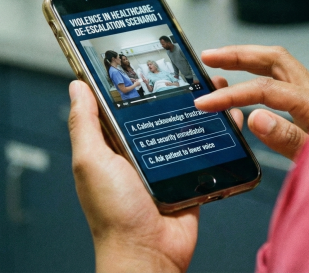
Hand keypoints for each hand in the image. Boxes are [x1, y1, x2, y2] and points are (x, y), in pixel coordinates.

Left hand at [68, 79, 243, 271]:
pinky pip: (208, 151)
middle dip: (176, 90)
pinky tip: (232, 118)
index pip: (121, 104)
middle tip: (192, 66)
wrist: (149, 254)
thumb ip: (85, 124)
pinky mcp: (191, 178)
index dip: (132, 80)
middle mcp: (139, 152)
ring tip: (218, 85)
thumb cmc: (114, 214)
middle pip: (159, 112)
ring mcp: (167, 164)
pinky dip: (221, 134)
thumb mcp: (92, 162)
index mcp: (112, 145)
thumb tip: (76, 86)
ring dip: (203, 107)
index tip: (145, 55)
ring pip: (186, 127)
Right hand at [196, 46, 308, 160]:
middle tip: (208, 57)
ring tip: (218, 61)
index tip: (206, 102)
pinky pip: (283, 77)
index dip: (232, 94)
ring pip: (278, 63)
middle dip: (238, 55)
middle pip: (273, 58)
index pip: (265, 89)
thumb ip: (287, 138)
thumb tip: (255, 117)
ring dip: (247, 58)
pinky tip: (246, 81)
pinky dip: (260, 71)